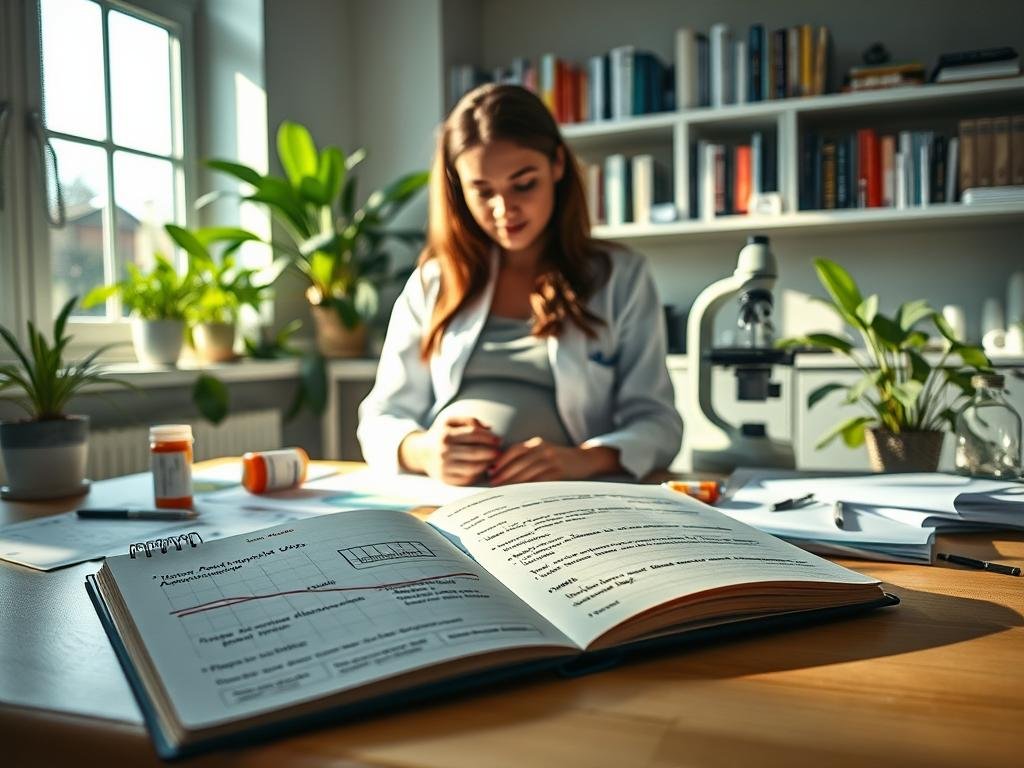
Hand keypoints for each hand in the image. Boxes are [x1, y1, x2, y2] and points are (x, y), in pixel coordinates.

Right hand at [399, 417, 500, 485]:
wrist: (422, 453)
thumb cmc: (441, 435)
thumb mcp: (450, 421)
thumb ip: (469, 420)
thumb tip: (489, 428)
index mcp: (446, 435)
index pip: (473, 434)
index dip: (489, 437)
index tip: (499, 440)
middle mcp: (444, 451)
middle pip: (474, 452)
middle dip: (491, 452)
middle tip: (500, 452)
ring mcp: (444, 466)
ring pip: (472, 467)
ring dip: (487, 464)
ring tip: (494, 461)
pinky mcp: (445, 479)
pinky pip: (467, 478)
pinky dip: (478, 474)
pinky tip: (483, 469)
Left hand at [487, 438, 620, 485]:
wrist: (585, 460)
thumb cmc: (559, 459)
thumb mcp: (543, 452)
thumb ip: (526, 457)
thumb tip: (501, 471)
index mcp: (536, 443)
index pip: (513, 451)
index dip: (501, 461)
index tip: (490, 472)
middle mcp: (543, 449)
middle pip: (518, 463)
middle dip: (503, 474)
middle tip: (492, 484)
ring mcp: (552, 461)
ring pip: (528, 473)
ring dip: (513, 483)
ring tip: (502, 491)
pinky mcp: (559, 473)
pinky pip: (540, 482)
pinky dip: (528, 488)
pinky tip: (521, 494)